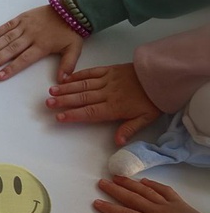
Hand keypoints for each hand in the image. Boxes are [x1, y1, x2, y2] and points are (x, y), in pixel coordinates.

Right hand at [0, 5, 82, 82]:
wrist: (72, 9)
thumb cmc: (71, 31)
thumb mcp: (74, 49)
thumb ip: (68, 65)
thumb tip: (62, 81)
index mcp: (42, 45)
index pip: (23, 59)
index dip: (11, 68)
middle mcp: (31, 35)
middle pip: (11, 49)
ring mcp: (26, 25)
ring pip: (7, 38)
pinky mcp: (23, 17)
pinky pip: (8, 25)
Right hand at [45, 64, 162, 145]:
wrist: (164, 75)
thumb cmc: (154, 99)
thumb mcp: (146, 118)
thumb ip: (129, 129)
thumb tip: (117, 142)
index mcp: (115, 107)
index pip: (90, 112)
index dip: (74, 115)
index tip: (59, 117)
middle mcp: (108, 93)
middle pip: (82, 98)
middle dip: (64, 101)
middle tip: (47, 103)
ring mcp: (108, 80)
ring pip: (83, 84)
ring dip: (66, 88)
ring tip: (51, 91)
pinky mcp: (110, 69)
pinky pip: (91, 72)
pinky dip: (78, 75)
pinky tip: (66, 79)